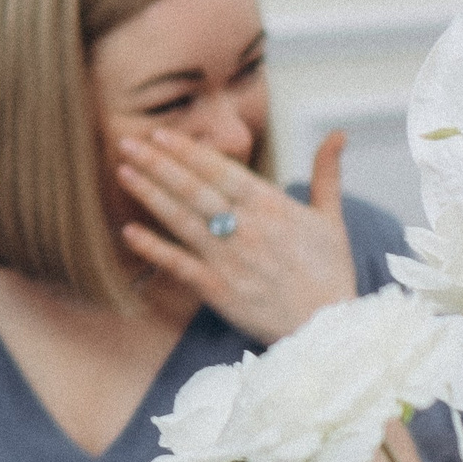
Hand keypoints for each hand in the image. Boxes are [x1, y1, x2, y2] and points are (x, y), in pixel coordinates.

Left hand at [114, 128, 358, 342]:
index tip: (160, 134)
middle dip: (159, 164)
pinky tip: (129, 232)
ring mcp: (231, 260)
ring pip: (183, 221)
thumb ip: (327, 173)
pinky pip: (181, 265)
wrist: (329, 328)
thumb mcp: (332, 218)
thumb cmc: (329, 272)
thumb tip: (339, 133)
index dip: (189, 151)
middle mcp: (248, 229)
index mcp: (273, 207)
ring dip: (150, 195)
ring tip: (123, 173)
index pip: (222, 171)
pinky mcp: (219, 290)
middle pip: (195, 190)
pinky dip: (154, 249)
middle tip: (127, 142)